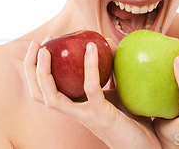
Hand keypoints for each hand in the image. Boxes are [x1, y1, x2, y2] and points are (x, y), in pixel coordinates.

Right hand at [23, 36, 160, 148]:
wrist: (147, 146)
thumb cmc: (133, 119)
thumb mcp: (119, 88)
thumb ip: (110, 68)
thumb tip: (105, 40)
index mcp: (76, 105)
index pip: (46, 89)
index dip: (36, 68)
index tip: (42, 43)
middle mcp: (75, 112)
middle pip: (40, 94)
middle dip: (31, 68)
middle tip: (34, 43)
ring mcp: (86, 115)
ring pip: (52, 98)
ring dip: (43, 73)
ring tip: (45, 50)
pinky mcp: (102, 115)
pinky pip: (91, 89)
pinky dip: (89, 67)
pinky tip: (91, 48)